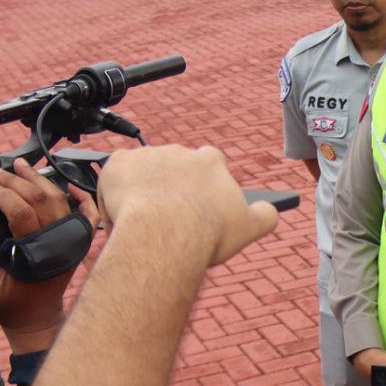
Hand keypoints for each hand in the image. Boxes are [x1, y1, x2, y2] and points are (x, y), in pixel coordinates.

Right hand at [0, 160, 96, 349]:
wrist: (35, 318)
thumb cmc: (9, 304)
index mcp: (32, 254)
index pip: (22, 214)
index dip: (5, 195)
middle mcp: (55, 243)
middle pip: (41, 199)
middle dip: (16, 180)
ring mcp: (69, 241)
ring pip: (59, 199)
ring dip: (39, 179)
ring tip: (19, 166)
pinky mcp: (76, 241)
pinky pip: (86, 215)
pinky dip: (81, 197)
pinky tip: (68, 184)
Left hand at [96, 145, 277, 265]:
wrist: (165, 233)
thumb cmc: (207, 232)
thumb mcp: (249, 227)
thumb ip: (265, 215)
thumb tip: (271, 211)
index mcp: (210, 162)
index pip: (210, 162)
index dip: (202, 183)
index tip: (198, 203)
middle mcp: (179, 152)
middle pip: (174, 167)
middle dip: (170, 187)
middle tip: (167, 217)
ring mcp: (148, 156)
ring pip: (143, 172)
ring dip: (142, 190)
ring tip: (142, 222)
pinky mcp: (119, 164)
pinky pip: (114, 175)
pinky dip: (115, 192)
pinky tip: (121, 214)